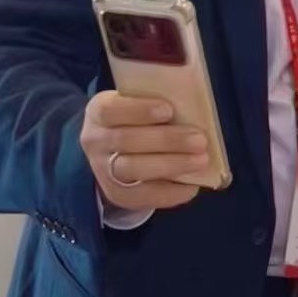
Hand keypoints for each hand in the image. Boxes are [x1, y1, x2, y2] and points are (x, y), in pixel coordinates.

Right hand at [80, 92, 207, 211]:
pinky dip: (170, 192)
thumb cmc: (137, 118)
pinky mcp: (116, 194)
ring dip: (172, 165)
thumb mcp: (138, 102)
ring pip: (134, 169)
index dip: (138, 110)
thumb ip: (159, 100)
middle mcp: (96, 141)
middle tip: (200, 140)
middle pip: (126, 141)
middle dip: (167, 140)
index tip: (169, 110)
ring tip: (201, 160)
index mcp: (99, 111)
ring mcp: (103, 170)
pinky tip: (192, 184)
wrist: (114, 150)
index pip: (110, 110)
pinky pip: (142, 196)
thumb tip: (194, 105)